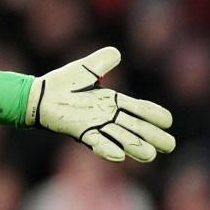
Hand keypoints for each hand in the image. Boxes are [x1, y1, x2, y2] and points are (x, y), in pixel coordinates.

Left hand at [25, 47, 175, 162]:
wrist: (39, 95)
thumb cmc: (62, 83)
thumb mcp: (85, 68)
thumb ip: (101, 61)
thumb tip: (117, 53)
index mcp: (113, 101)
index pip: (139, 109)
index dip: (154, 114)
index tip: (168, 121)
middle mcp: (108, 116)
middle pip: (136, 127)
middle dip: (153, 136)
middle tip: (169, 146)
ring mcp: (96, 125)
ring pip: (121, 138)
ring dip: (135, 146)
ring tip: (149, 155)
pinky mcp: (81, 132)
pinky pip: (96, 142)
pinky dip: (107, 149)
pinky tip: (118, 156)